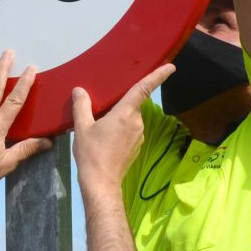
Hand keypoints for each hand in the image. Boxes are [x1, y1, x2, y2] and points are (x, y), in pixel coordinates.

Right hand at [72, 63, 172, 191]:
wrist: (101, 183)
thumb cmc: (92, 154)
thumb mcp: (82, 128)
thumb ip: (82, 106)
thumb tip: (80, 91)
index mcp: (125, 114)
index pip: (143, 89)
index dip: (158, 76)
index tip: (171, 67)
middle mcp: (137, 123)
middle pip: (132, 104)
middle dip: (121, 103)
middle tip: (103, 106)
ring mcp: (139, 136)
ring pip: (130, 118)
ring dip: (119, 117)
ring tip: (100, 125)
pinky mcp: (137, 146)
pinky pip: (130, 130)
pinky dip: (121, 128)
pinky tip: (106, 137)